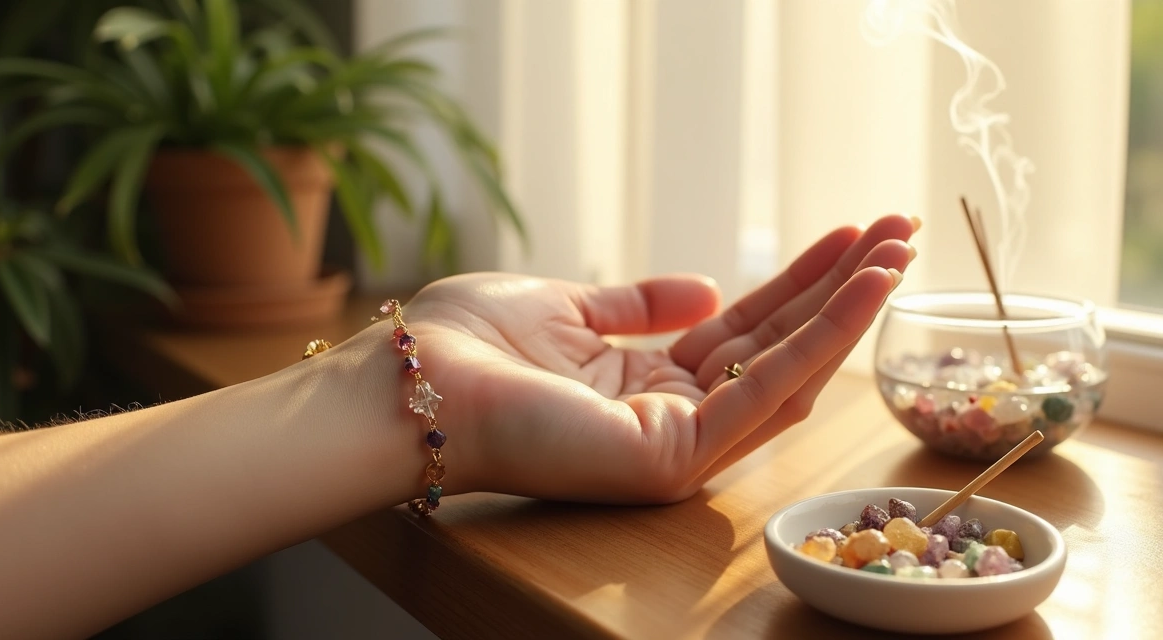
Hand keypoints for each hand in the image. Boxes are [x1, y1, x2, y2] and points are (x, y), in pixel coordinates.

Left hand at [399, 215, 916, 503]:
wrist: (411, 384)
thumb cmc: (471, 347)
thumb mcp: (568, 308)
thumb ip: (638, 306)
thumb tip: (709, 287)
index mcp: (643, 385)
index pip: (742, 332)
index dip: (797, 284)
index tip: (847, 236)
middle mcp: (671, 418)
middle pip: (775, 348)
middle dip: (840, 289)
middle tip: (899, 230)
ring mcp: (678, 445)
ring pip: (786, 370)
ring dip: (848, 308)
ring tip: (901, 248)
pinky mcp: (676, 456)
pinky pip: (765, 392)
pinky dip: (822, 338)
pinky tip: (867, 289)